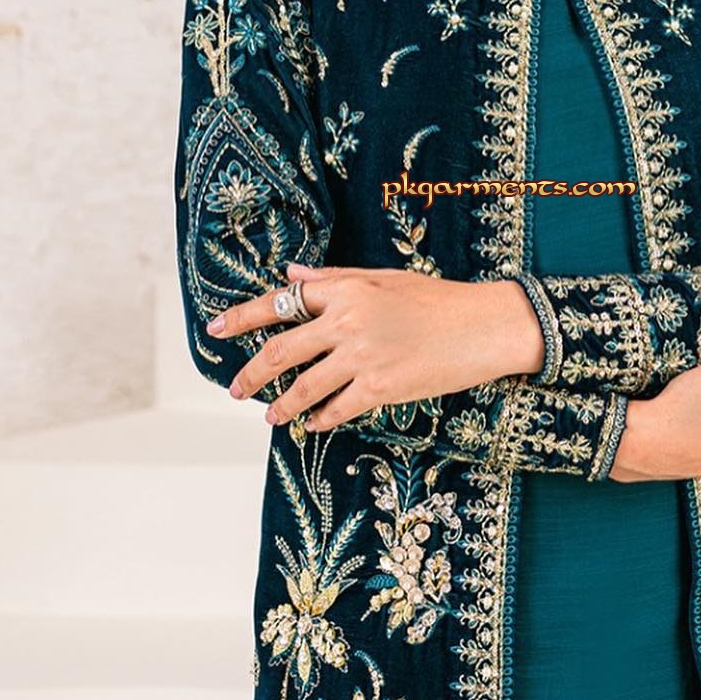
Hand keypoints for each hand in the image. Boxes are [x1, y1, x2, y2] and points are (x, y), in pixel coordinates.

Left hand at [206, 263, 541, 428]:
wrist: (484, 326)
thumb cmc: (437, 300)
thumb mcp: (384, 278)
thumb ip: (334, 278)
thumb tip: (290, 275)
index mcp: (346, 289)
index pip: (281, 302)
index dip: (242, 317)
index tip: (216, 330)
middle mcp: (347, 320)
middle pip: (281, 350)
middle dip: (253, 373)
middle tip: (236, 387)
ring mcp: (362, 356)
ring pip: (303, 386)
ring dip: (282, 404)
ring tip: (271, 414)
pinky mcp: (381, 387)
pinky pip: (336, 409)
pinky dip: (320, 419)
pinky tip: (313, 424)